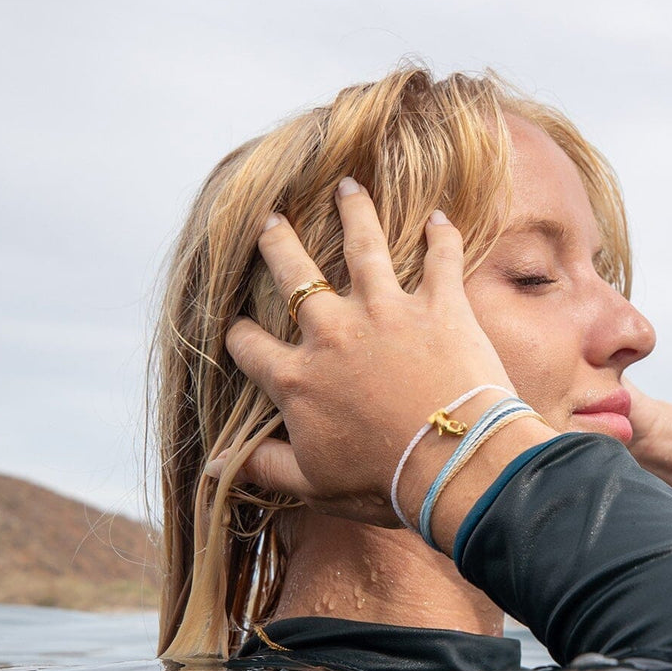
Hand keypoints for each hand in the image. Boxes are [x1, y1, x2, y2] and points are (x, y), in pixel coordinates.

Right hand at [218, 180, 550, 533]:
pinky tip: (440, 216)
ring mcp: (387, 311)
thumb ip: (263, 466)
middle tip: (271, 220)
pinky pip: (440, 257)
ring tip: (348, 186)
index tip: (239, 329)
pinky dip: (442, 235)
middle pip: (294, 275)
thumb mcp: (314, 484)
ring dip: (354, 212)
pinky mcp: (439, 305)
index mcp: (298, 378)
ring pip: (363, 245)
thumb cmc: (384, 481)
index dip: (240, 335)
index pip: (250, 346)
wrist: (455, 464)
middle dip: (278, 243)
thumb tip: (215, 465)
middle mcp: (333, 333)